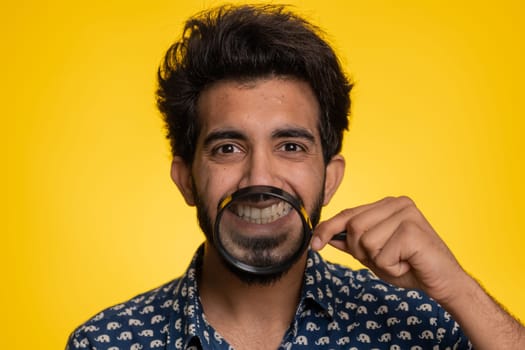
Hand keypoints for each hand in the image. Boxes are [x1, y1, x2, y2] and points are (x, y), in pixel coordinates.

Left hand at [311, 196, 467, 303]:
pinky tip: (408, 264)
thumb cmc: (410, 266)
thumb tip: (326, 237)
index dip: (328, 229)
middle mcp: (397, 203)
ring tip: (399, 261)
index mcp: (387, 204)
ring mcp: (406, 214)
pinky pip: (382, 255)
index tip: (314, 244)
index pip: (349, 213)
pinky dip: (391, 268)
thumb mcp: (374, 255)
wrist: (444, 282)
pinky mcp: (412, 230)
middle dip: (362, 251)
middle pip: (354, 227)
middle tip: (387, 259)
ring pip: (366, 241)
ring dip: (379, 261)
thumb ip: (352, 244)